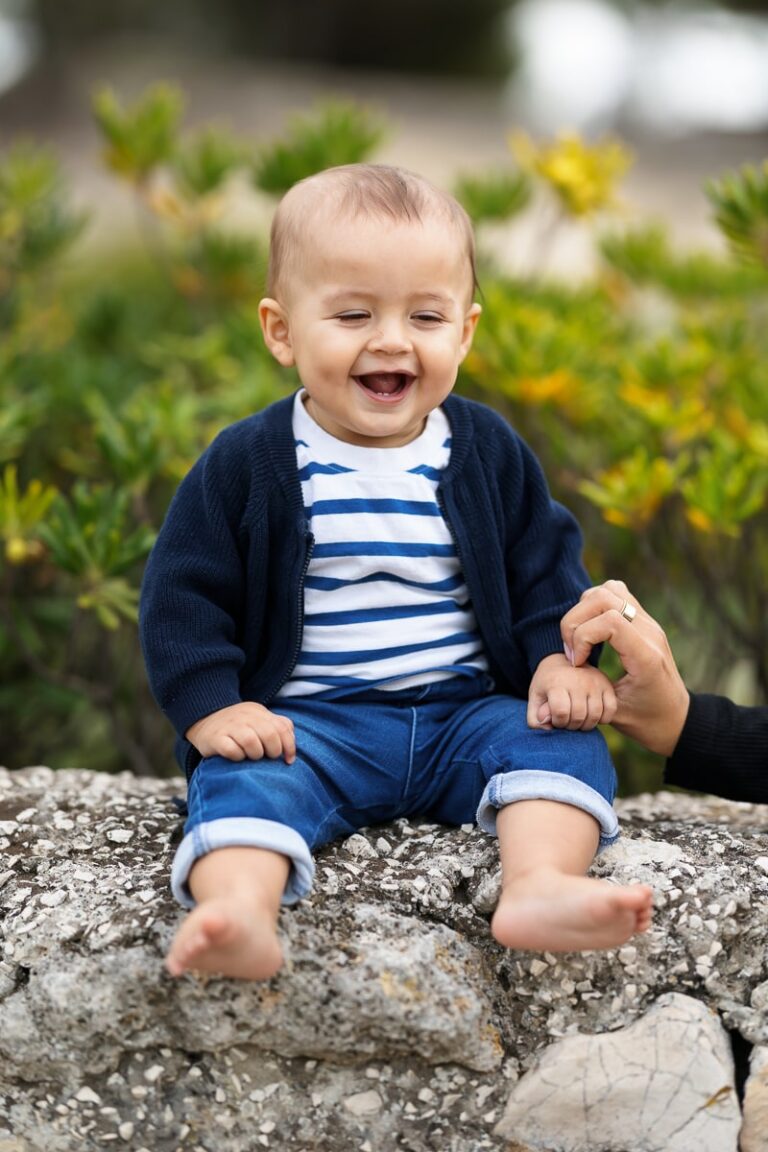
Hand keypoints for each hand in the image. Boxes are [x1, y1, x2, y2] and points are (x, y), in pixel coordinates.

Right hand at [186, 702, 295, 762]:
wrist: (203, 720)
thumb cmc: (237, 726)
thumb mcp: (258, 720)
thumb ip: (277, 726)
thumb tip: (292, 742)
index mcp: (258, 712)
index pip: (282, 727)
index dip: (289, 746)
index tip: (288, 760)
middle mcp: (244, 717)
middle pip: (269, 734)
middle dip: (273, 751)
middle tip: (267, 757)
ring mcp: (229, 726)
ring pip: (251, 741)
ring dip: (256, 754)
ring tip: (251, 756)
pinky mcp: (215, 738)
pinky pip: (231, 750)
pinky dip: (238, 757)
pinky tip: (236, 757)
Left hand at [527, 652, 616, 730]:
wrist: (560, 662)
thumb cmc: (546, 685)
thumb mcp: (535, 698)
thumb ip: (535, 717)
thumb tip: (548, 726)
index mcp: (556, 682)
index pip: (561, 712)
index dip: (558, 722)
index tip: (555, 719)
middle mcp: (577, 680)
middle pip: (578, 715)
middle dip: (571, 725)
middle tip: (567, 721)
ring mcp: (594, 681)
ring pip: (595, 715)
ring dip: (586, 725)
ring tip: (578, 720)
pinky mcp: (607, 684)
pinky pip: (610, 709)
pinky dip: (603, 718)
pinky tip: (592, 715)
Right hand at [560, 579, 689, 756]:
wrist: (677, 718)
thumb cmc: (646, 721)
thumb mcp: (614, 713)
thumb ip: (588, 692)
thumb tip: (558, 682)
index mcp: (645, 657)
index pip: (610, 621)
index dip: (582, 637)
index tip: (577, 663)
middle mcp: (649, 632)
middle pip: (603, 598)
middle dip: (575, 622)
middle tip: (572, 651)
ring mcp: (648, 623)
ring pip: (609, 590)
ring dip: (584, 610)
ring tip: (579, 639)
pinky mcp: (644, 620)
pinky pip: (617, 594)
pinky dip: (596, 605)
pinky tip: (591, 630)